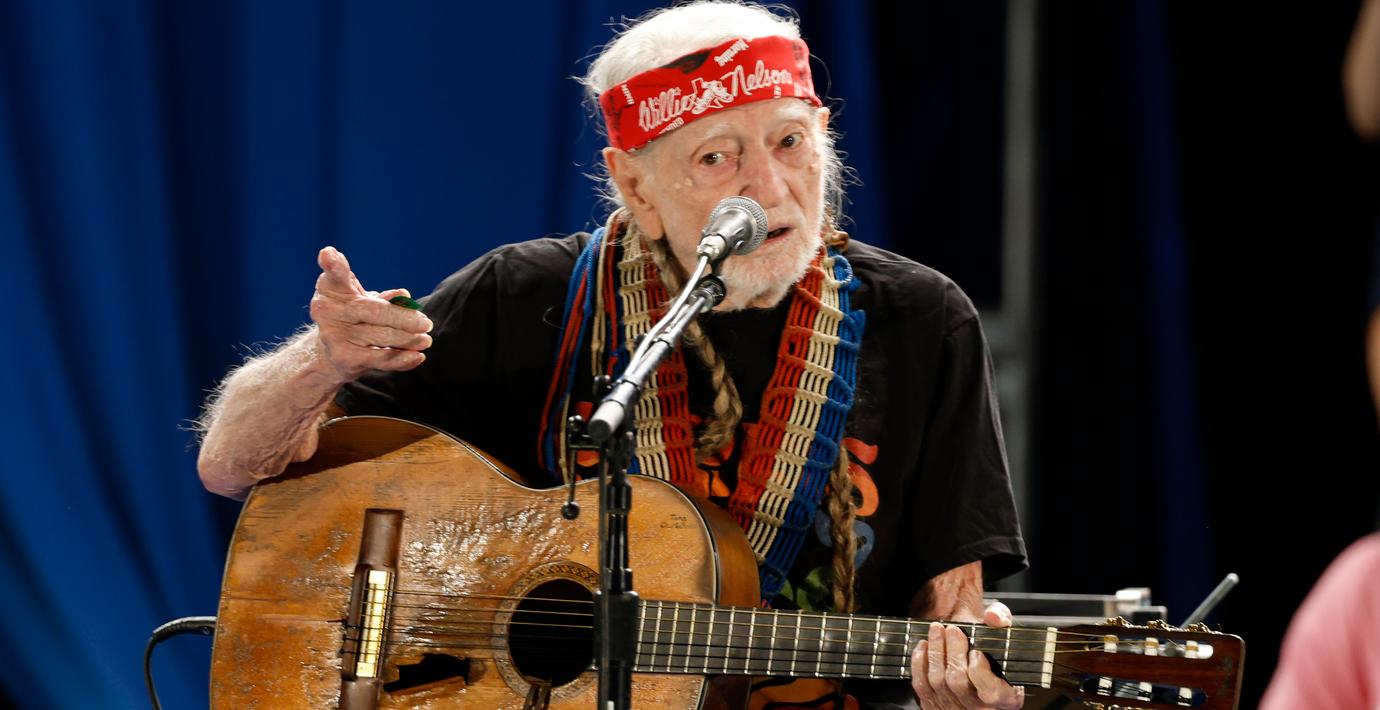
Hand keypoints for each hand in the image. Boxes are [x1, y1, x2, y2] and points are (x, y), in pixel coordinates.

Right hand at [308, 246, 432, 382]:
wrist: (329, 353)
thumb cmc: (353, 317)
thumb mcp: (363, 300)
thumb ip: (382, 296)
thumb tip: (404, 296)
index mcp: (332, 288)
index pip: (335, 274)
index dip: (333, 264)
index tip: (329, 254)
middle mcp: (328, 310)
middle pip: (375, 311)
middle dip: (404, 318)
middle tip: (426, 323)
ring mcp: (334, 335)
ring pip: (383, 336)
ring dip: (409, 339)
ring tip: (426, 339)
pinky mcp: (344, 358)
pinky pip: (381, 358)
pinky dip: (402, 358)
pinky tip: (417, 356)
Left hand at [911, 602, 1023, 708]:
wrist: (974, 663)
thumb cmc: (992, 651)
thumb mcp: (1003, 633)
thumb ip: (1002, 619)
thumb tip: (993, 617)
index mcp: (1005, 697)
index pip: (990, 692)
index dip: (980, 671)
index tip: (976, 652)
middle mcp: (981, 708)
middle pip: (958, 682)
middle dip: (953, 652)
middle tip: (952, 630)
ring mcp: (957, 708)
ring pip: (939, 682)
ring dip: (936, 652)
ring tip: (937, 631)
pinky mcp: (937, 705)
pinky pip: (922, 687)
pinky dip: (920, 663)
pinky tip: (924, 646)